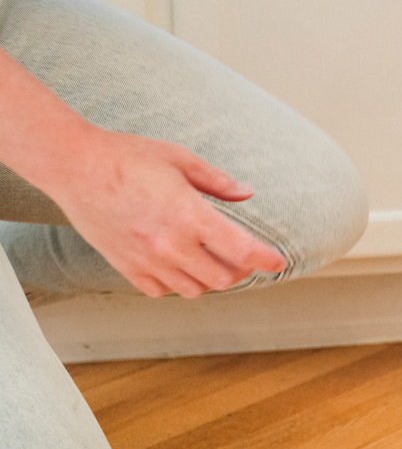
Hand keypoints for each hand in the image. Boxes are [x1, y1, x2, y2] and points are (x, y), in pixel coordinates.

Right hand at [48, 129, 286, 298]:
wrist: (75, 167)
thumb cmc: (128, 157)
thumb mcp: (181, 159)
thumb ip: (217, 181)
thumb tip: (247, 192)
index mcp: (190, 215)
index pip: (242, 251)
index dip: (266, 260)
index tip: (279, 262)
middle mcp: (171, 244)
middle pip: (223, 278)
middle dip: (241, 270)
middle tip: (244, 257)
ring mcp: (146, 259)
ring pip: (194, 289)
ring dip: (211, 279)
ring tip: (214, 261)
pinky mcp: (125, 266)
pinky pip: (161, 290)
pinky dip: (178, 284)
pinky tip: (181, 265)